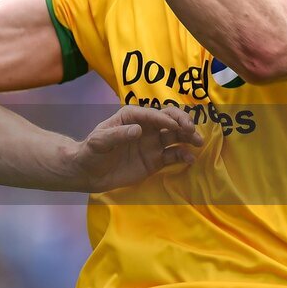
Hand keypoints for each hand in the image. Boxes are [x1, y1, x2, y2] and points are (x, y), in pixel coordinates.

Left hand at [70, 105, 202, 191]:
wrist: (89, 173)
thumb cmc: (91, 152)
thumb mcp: (99, 142)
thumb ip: (117, 135)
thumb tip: (138, 130)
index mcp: (131, 116)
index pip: (151, 114)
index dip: (163, 118)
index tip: (174, 126)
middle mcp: (145, 127)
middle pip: (169, 119)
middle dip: (182, 121)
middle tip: (190, 130)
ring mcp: (152, 144)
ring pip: (175, 136)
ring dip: (188, 137)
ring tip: (197, 142)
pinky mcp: (155, 160)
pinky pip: (173, 156)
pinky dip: (183, 156)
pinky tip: (189, 159)